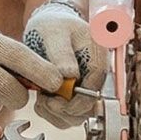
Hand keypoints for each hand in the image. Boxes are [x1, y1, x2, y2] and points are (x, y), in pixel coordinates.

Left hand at [22, 0, 104, 128]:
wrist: (48, 24)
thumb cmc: (52, 25)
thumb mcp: (54, 33)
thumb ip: (62, 53)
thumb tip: (70, 75)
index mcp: (98, 54)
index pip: (97, 85)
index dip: (79, 99)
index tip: (58, 102)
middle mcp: (97, 72)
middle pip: (91, 105)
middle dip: (67, 110)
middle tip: (45, 102)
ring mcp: (87, 84)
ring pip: (80, 114)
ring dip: (59, 114)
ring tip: (42, 100)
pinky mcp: (76, 93)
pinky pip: (69, 114)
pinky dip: (54, 114)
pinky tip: (43, 102)